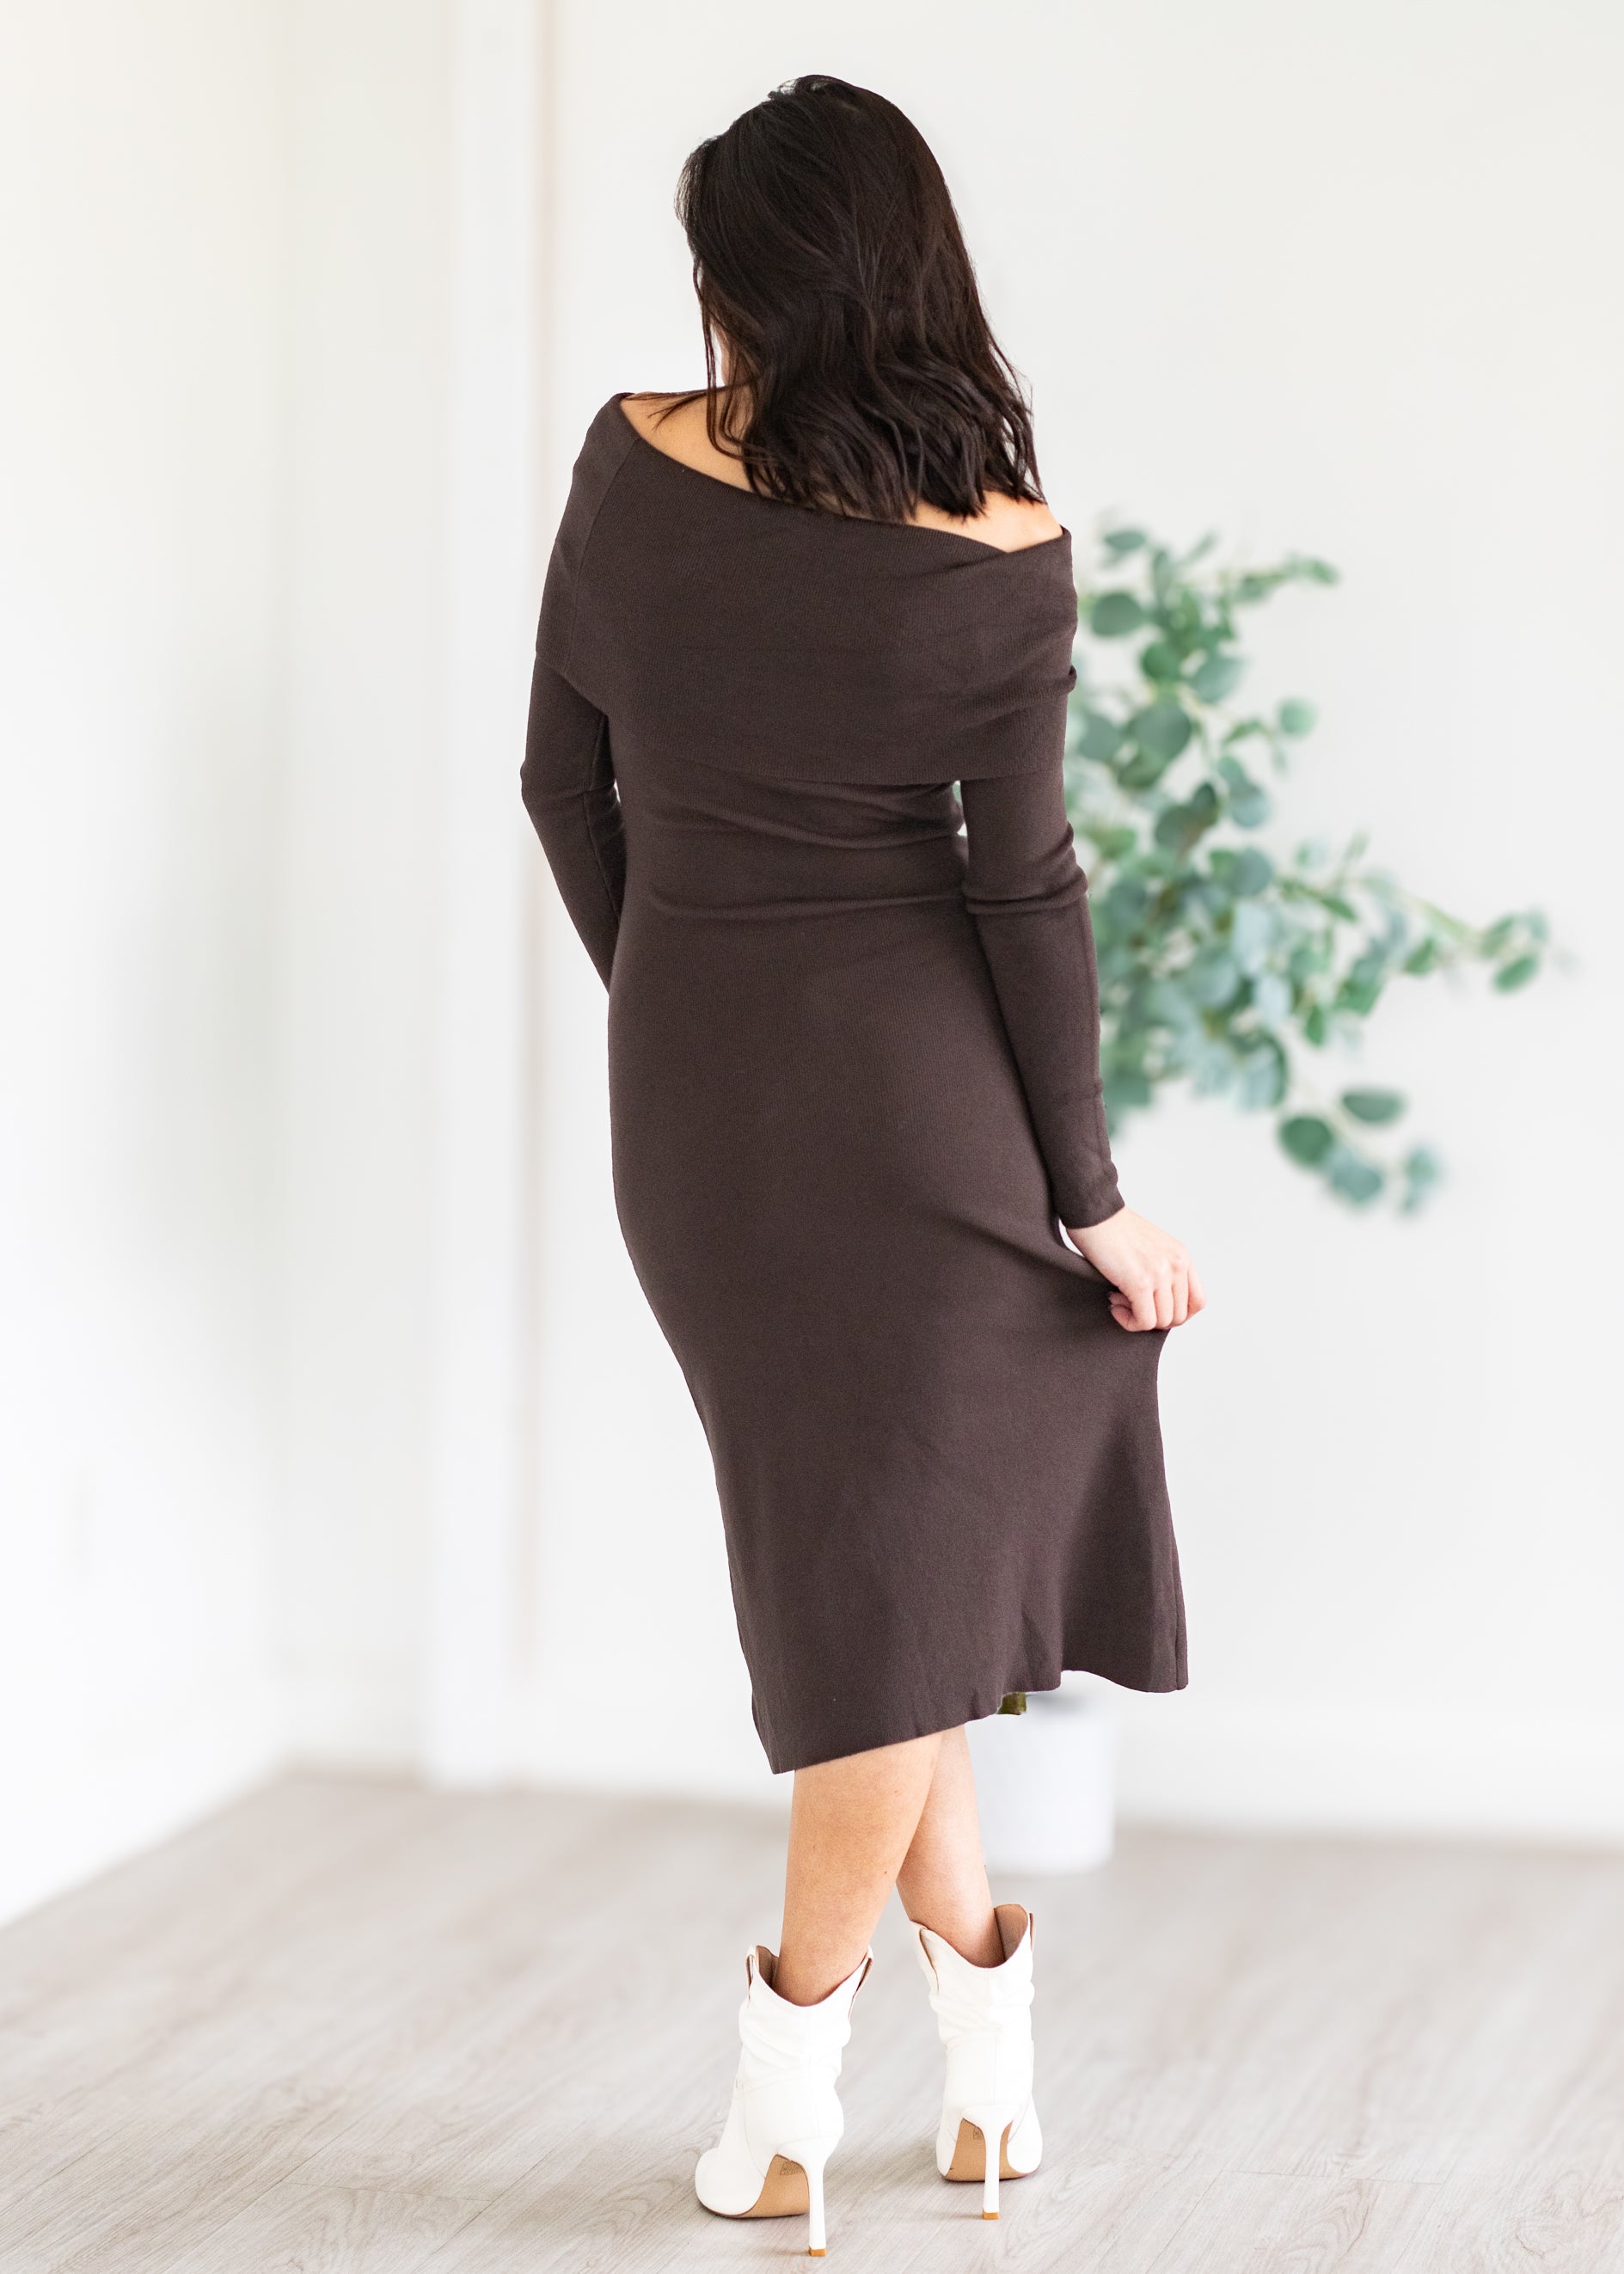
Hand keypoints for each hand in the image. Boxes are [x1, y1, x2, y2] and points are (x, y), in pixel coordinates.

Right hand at [1066, 1206, 1205, 1332]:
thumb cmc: (1113, 1229)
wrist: (1094, 1213)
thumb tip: (1157, 1304)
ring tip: (1118, 1300)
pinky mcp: (1140, 1283)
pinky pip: (1144, 1322)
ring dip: (1138, 1319)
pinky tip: (1113, 1304)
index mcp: (1181, 1256)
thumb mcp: (1152, 1247)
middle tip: (1130, 1303)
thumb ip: (1162, 1270)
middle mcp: (1177, 1265)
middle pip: (1180, 1316)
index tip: (1154, 1309)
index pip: (1198, 1301)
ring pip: (1162, 1322)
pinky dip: (1128, 1321)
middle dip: (1154, 1318)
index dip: (1177, 1314)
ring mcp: (1160, 1274)